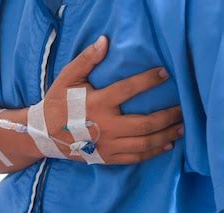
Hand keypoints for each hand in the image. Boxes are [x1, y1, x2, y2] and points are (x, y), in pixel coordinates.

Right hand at [43, 36, 183, 163]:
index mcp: (99, 103)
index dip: (149, 80)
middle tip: (181, 109)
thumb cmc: (57, 104)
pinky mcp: (106, 157)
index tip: (164, 74)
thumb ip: (86, 60)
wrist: (43, 135)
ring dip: (165, 136)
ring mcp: (107, 145)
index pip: (130, 89)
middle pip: (146, 124)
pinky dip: (152, 152)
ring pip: (144, 143)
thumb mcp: (67, 78)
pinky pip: (134, 158)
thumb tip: (104, 42)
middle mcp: (106, 126)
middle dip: (168, 116)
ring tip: (180, 128)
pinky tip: (165, 145)